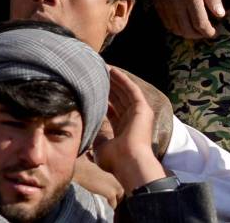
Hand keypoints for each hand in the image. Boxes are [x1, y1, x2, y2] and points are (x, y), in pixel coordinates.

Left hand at [92, 67, 166, 189]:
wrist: (129, 162)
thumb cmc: (115, 160)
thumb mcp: (100, 148)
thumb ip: (96, 139)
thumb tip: (86, 140)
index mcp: (122, 132)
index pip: (111, 111)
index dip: (102, 100)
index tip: (90, 90)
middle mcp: (131, 122)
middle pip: (118, 100)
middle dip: (107, 87)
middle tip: (94, 74)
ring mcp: (138, 115)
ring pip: (124, 92)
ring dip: (114, 80)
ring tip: (101, 68)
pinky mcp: (143, 109)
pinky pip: (132, 90)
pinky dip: (123, 80)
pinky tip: (112, 70)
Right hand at [153, 0, 225, 40]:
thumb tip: (220, 14)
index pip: (200, 24)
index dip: (209, 32)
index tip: (215, 31)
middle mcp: (175, 3)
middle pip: (187, 30)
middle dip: (199, 35)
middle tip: (206, 31)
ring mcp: (164, 3)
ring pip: (175, 28)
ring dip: (187, 33)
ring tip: (195, 28)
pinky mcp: (157, 2)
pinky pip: (166, 22)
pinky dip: (175, 27)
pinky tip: (182, 22)